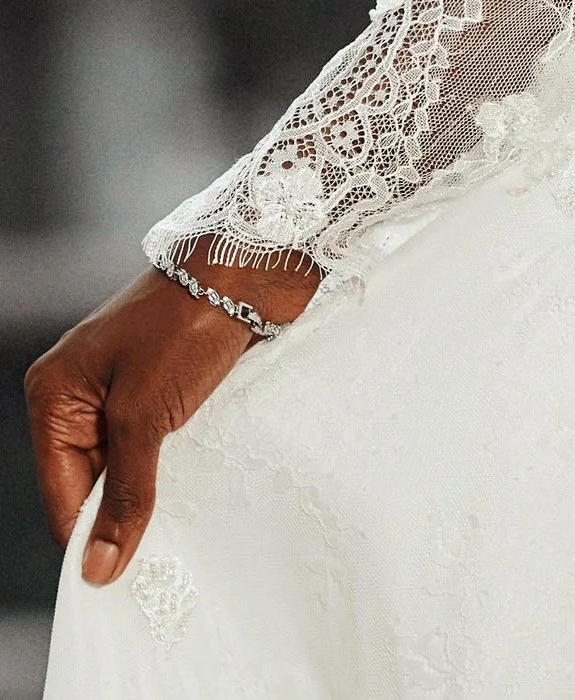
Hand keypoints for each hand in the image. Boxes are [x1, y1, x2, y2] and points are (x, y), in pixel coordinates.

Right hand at [26, 243, 320, 583]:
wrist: (250, 263)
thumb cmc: (188, 324)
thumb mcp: (145, 415)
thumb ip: (125, 493)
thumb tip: (98, 568)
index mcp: (54, 394)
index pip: (61, 492)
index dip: (87, 538)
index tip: (118, 581)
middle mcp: (78, 390)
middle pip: (89, 482)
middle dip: (120, 515)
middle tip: (156, 557)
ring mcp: (118, 385)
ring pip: (124, 464)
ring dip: (148, 490)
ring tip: (177, 527)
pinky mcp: (157, 382)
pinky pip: (151, 441)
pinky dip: (168, 464)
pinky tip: (191, 487)